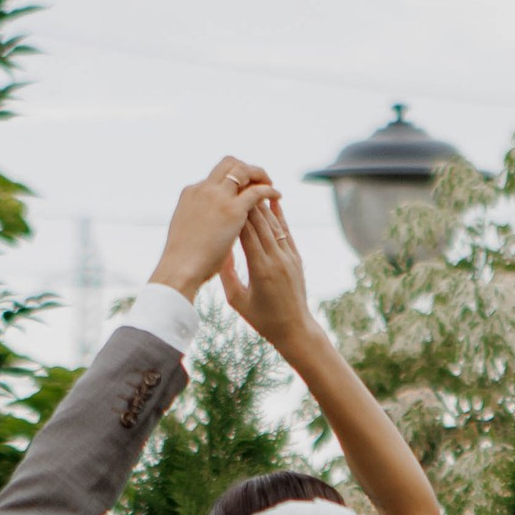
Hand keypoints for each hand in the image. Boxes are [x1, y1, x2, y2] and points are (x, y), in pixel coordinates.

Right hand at [149, 156, 275, 299]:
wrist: (178, 271)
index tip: (243, 186)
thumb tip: (209, 229)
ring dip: (259, 175)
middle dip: (247, 168)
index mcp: (190, 194)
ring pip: (244, 171)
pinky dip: (268, 190)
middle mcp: (204, 189)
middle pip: (229, 163)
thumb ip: (198, 223)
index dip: (232, 178)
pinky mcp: (233, 210)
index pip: (216, 176)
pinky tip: (277, 195)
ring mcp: (219, 197)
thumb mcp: (187, 232)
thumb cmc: (179, 261)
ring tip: (270, 185)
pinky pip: (257, 191)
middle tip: (259, 179)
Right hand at [220, 195, 317, 351]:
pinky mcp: (296, 258)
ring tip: (249, 187)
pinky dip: (278, 215)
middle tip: (233, 185)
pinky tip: (272, 201)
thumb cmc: (261, 319)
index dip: (234, 214)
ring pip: (273, 224)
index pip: (245, 234)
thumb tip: (218, 250)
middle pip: (260, 223)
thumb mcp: (237, 299)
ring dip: (261, 205)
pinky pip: (285, 231)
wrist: (294, 328)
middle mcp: (277, 259)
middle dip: (246, 203)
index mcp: (260, 270)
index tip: (223, 199)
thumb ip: (227, 274)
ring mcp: (289, 257)